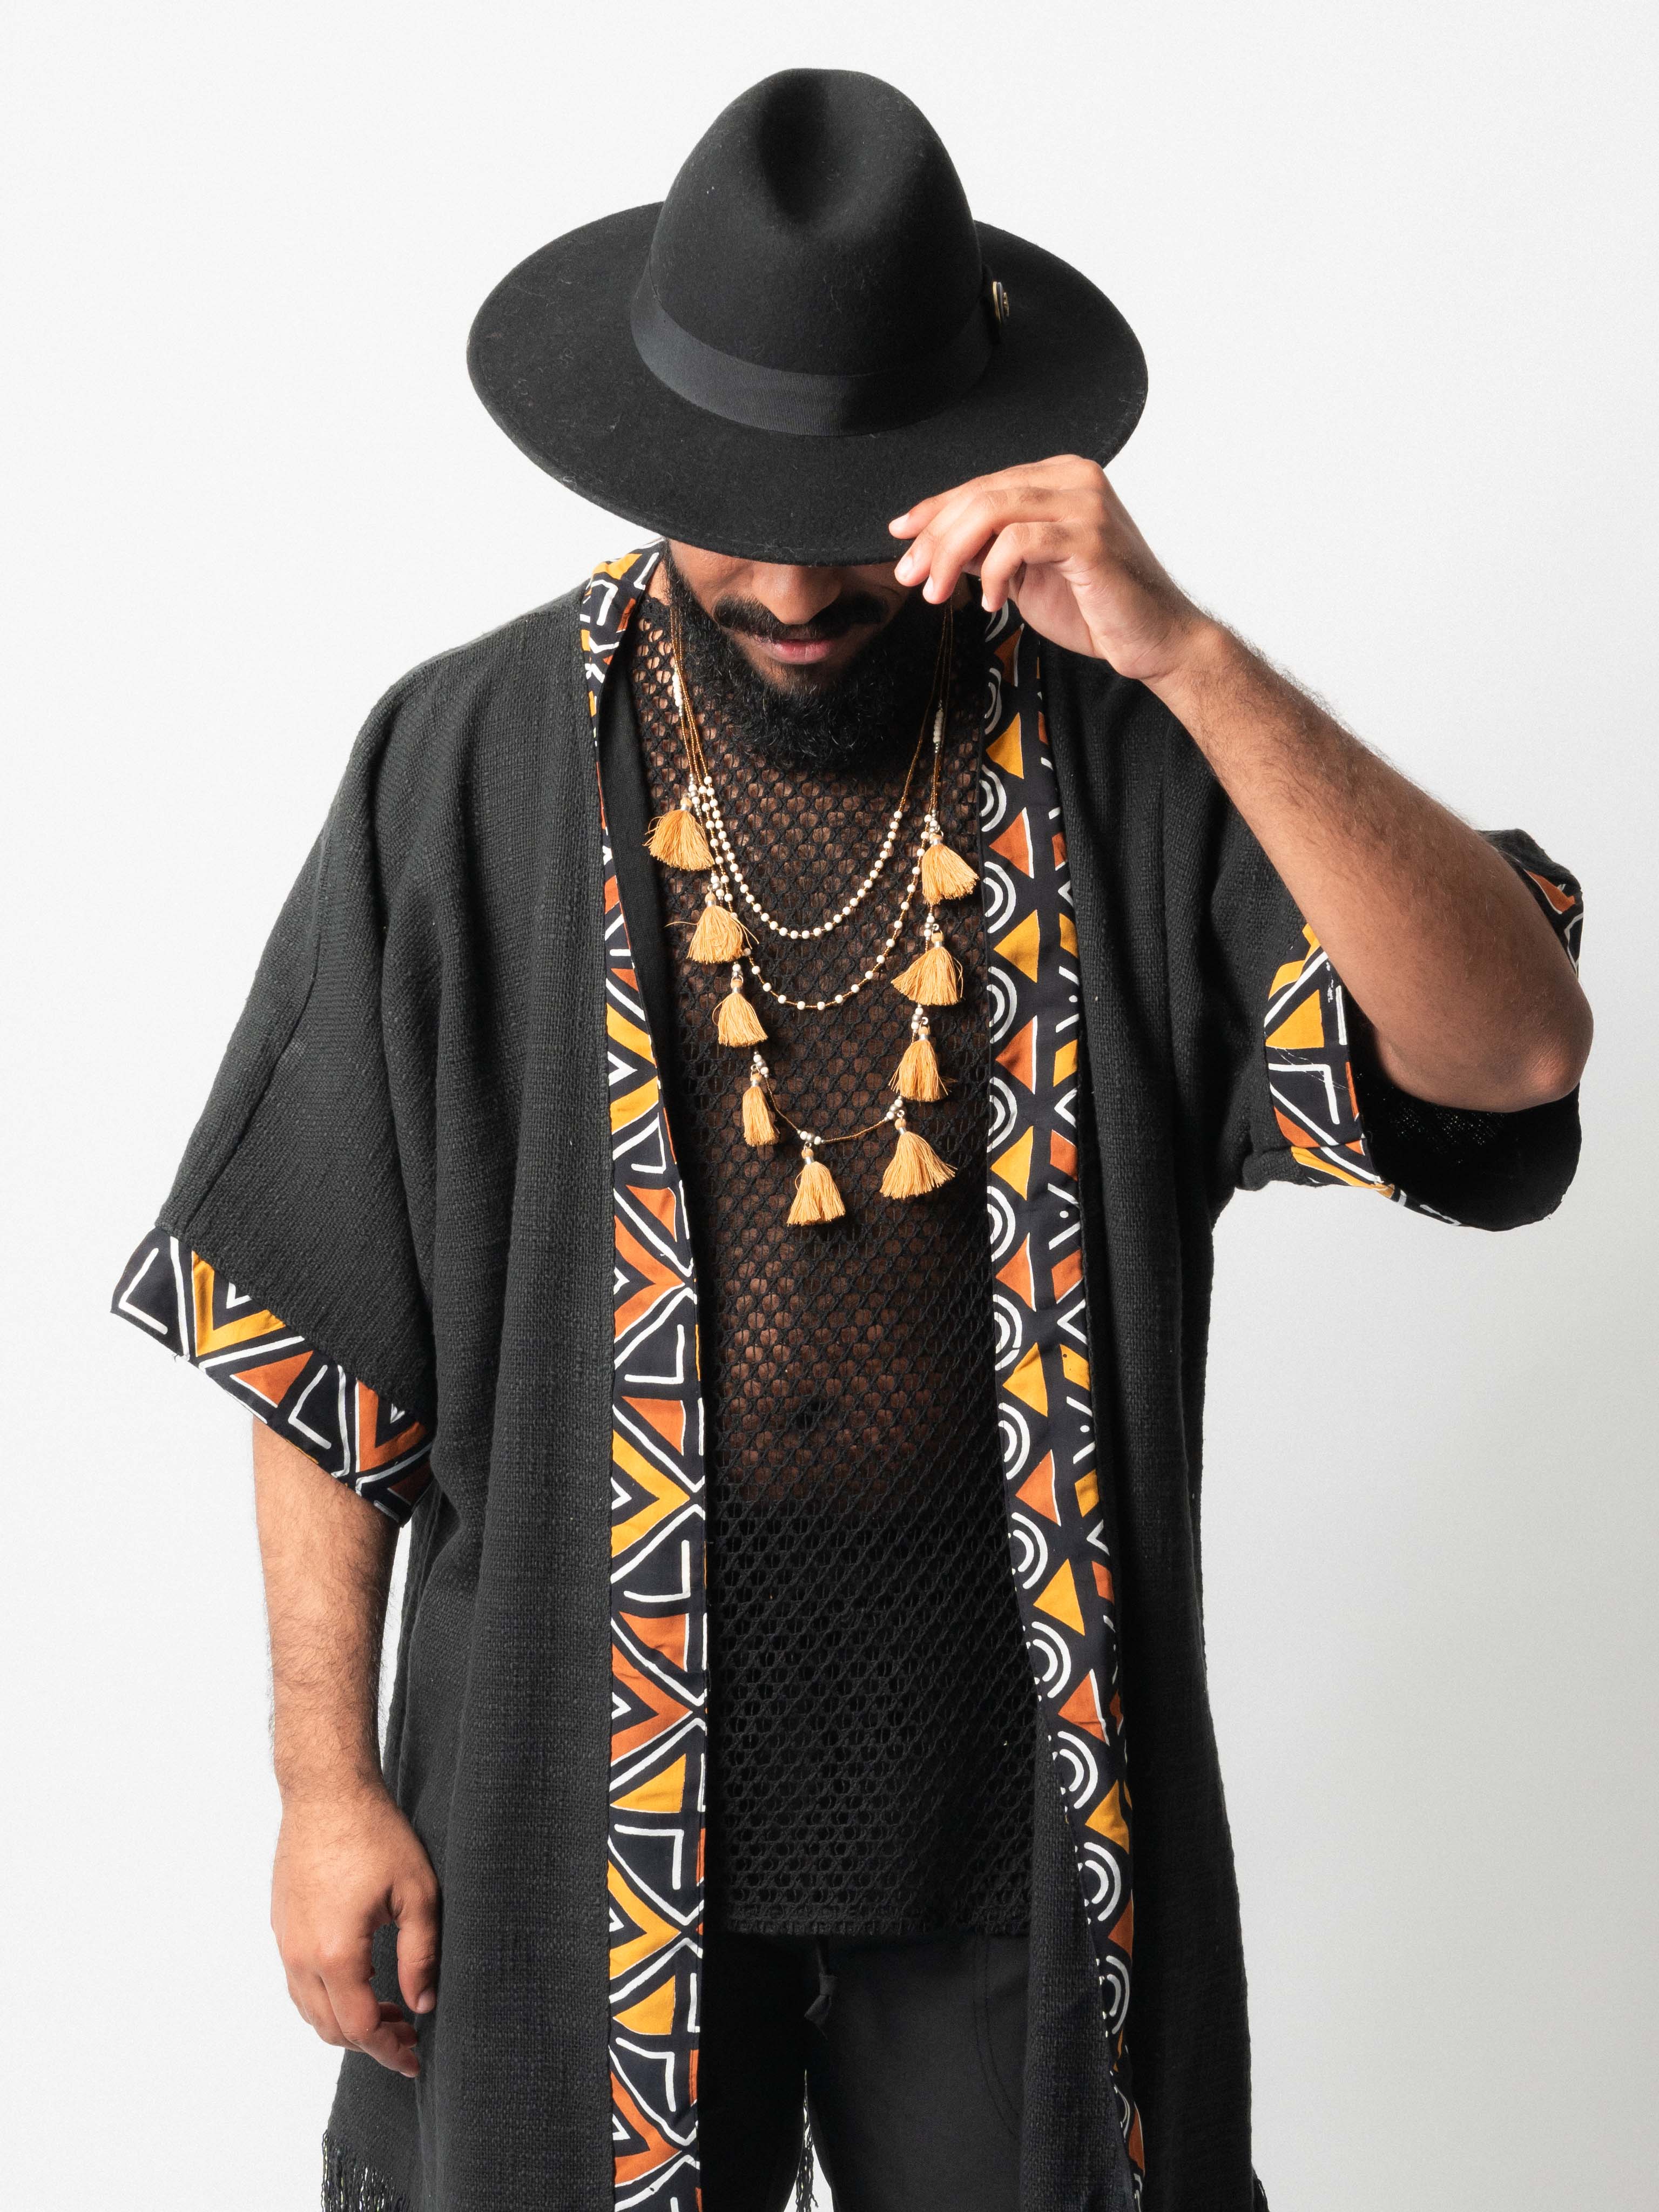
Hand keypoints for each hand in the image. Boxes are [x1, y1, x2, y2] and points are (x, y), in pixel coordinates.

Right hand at [271, 1780, 438, 2078]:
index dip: (390, 2050)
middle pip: (331, 2028)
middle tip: (409, 2032)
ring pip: (310, 2009)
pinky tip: (360, 1978)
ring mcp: (284, 1942)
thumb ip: (421, 1955)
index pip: (360, 2028)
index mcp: (336, 1953)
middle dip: (371, 2040)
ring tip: (389, 2008)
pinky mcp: (281, 1926)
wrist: (326, 1792)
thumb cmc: (374, 1833)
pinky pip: (298, 1982)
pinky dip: (327, 1996)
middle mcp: (300, 1956)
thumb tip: (423, 2003)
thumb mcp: (416, 1892)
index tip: (415, 2058)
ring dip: (346, 2020)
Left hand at [890, 455, 1209, 685]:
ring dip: (953, 554)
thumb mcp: (1028, 574)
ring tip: (939, 592)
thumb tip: (939, 546)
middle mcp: (1075, 479)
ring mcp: (1085, 504)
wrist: (1153, 639)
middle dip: (935, 537)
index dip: (935, 510)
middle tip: (910, 574)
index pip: (983, 486)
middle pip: (981, 494)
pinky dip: (994, 572)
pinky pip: (1019, 541)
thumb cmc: (1097, 608)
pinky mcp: (1091, 536)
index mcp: (1060, 478)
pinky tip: (994, 601)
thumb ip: (990, 551)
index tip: (902, 535)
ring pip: (993, 511)